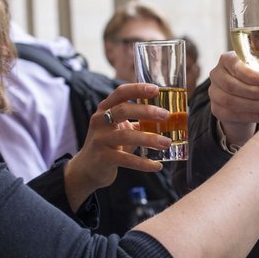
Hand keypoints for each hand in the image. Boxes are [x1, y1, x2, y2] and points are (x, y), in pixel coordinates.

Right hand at [63, 81, 171, 208]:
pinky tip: (157, 165)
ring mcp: (100, 139)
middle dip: (146, 111)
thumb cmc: (111, 143)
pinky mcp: (102, 157)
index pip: (121, 93)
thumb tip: (171, 117)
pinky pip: (125, 159)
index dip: (138, 89)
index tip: (156, 89)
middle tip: (166, 115)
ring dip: (148, 138)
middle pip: (123, 110)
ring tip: (166, 142)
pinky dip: (143, 163)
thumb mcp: (121, 127)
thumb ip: (140, 120)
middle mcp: (100, 121)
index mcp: (106, 108)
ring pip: (125, 135)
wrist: (88, 168)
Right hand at [208, 52, 258, 146]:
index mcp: (227, 59)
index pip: (235, 66)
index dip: (251, 75)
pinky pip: (230, 114)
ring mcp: (213, 92)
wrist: (245, 99)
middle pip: (231, 85)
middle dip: (254, 92)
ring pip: (230, 100)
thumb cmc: (256, 81)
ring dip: (253, 105)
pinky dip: (249, 116)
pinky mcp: (216, 108)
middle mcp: (216, 74)